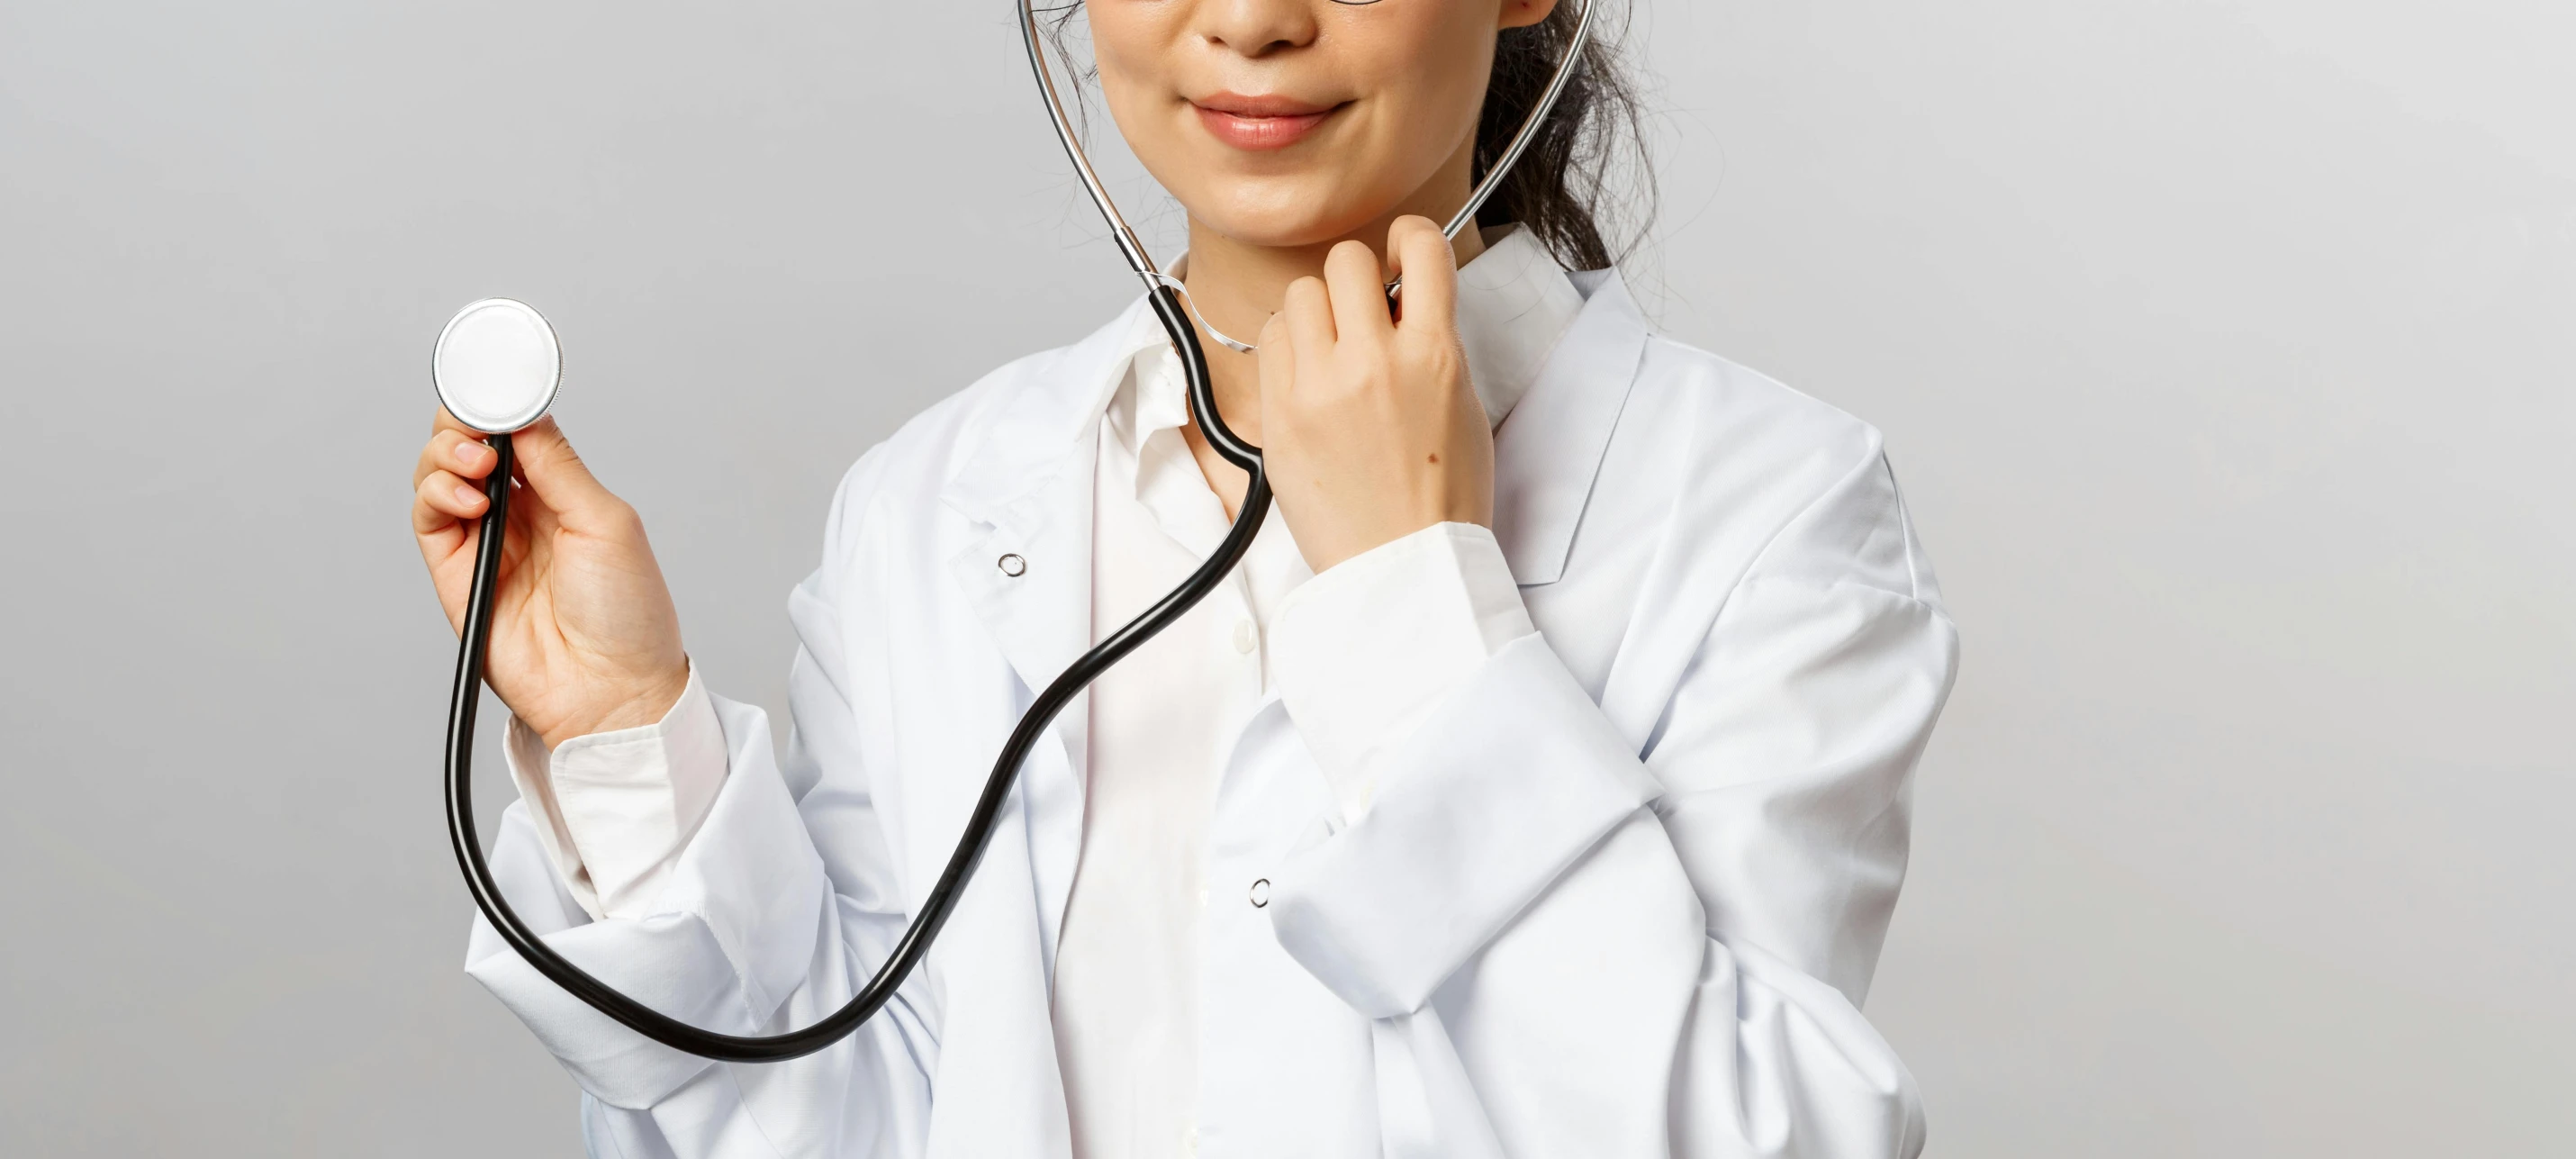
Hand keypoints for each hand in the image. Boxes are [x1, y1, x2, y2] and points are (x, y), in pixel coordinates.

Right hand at [411, 411, 689, 750]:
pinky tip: (471, 499)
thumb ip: (558, 466)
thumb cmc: (628, 615)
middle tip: (477, 425)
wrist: (611, 691)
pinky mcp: (457, 574)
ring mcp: (484, 542)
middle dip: (463, 422)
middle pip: (467, 445)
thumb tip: (524, 416)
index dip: (499, 406)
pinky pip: (429, 519)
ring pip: (439, 476)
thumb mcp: (606, 522)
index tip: (495, 384)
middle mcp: (520, 513)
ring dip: (446, 455)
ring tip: (476, 466)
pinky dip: (438, 495)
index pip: (516, 432)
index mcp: (562, 494)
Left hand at [1256, 216, 1493, 572]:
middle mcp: (1373, 362)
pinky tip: (1306, 379)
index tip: (1402, 252)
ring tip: (1331, 351)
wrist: (1402, 566)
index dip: (1409, 239)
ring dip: (1317, 312)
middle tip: (1363, 311)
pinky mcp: (1279, 414)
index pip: (1420, 249)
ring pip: (1300, 294)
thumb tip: (1404, 303)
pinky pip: (1270, 342)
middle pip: (1346, 260)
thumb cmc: (1441, 500)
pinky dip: (1288, 349)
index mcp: (1433, 356)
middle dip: (1356, 279)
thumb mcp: (1462, 407)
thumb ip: (1433, 345)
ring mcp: (1319, 387)